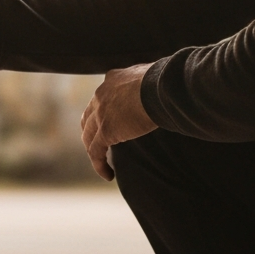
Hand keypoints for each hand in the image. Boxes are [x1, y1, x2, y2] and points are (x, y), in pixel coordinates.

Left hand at [80, 64, 157, 180]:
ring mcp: (101, 113)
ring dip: (94, 151)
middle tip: (101, 145)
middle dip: (91, 132)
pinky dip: (99, 165)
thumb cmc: (166, 82)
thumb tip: (162, 91)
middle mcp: (101, 94)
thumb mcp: (152, 78)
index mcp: (113, 79)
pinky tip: (108, 175)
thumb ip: (148, 85)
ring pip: (88, 136)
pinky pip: (95, 151)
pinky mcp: (106, 130)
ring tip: (102, 164)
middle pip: (88, 116)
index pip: (102, 97)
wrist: (163, 88)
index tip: (112, 122)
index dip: (103, 111)